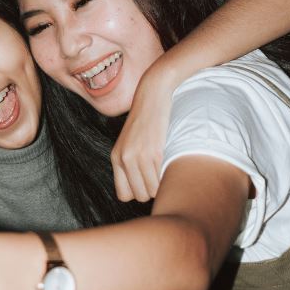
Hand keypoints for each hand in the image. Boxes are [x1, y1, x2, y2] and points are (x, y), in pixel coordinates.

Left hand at [112, 63, 175, 201]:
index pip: (124, 195)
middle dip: (153, 192)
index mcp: (116, 158)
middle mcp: (123, 159)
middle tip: (163, 178)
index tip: (150, 184)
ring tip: (169, 173)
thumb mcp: (133, 141)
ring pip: (151, 191)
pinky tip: (173, 167)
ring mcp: (137, 156)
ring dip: (163, 187)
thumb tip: (147, 189)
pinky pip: (160, 179)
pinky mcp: (152, 151)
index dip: (138, 193)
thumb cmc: (148, 120)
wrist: (154, 94)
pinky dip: (168, 178)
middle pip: (139, 196)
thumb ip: (133, 162)